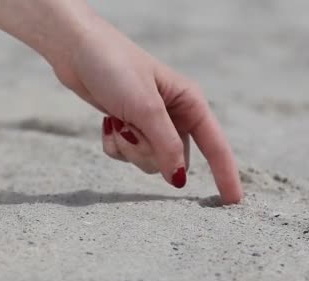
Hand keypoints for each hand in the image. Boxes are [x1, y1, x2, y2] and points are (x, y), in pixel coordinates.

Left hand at [54, 20, 242, 203]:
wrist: (76, 49)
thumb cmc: (115, 67)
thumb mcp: (146, 108)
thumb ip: (167, 146)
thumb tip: (179, 179)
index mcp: (190, 103)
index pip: (215, 146)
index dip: (226, 175)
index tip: (233, 202)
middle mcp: (174, 115)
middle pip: (173, 160)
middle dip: (149, 153)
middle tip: (130, 128)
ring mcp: (150, 123)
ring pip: (149, 162)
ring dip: (129, 148)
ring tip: (117, 120)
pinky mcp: (128, 127)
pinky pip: (126, 155)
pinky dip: (114, 145)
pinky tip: (108, 122)